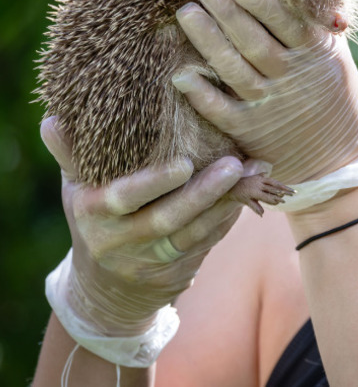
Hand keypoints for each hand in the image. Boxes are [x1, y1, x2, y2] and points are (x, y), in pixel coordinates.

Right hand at [42, 116, 260, 364]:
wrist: (105, 289)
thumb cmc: (95, 219)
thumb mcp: (78, 188)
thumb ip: (72, 154)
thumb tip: (53, 118)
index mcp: (93, 213)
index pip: (124, 197)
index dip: (154, 182)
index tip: (184, 163)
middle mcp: (120, 242)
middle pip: (167, 218)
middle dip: (204, 192)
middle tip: (236, 164)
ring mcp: (150, 263)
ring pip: (195, 233)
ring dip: (227, 203)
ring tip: (254, 171)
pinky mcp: (177, 275)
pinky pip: (208, 243)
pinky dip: (229, 218)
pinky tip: (249, 193)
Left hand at [173, 0, 357, 192]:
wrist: (339, 157)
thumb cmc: (333, 93)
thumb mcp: (334, 56)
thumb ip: (311, 25)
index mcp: (317, 54)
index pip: (287, 23)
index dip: (261, 3)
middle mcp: (293, 78)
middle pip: (254, 42)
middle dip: (226, 12)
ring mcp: (270, 105)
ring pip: (234, 70)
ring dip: (207, 41)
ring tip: (187, 13)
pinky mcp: (250, 130)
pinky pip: (220, 110)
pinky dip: (200, 94)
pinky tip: (181, 74)